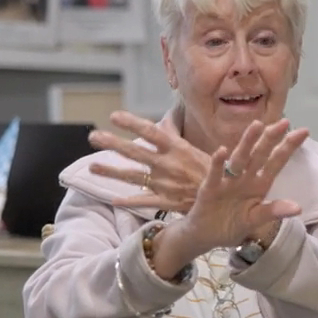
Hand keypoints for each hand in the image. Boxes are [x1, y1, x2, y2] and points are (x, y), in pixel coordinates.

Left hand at [87, 111, 209, 212]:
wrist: (225, 197)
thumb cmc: (211, 169)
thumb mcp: (193, 147)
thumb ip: (174, 133)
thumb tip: (165, 116)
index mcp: (177, 148)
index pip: (150, 131)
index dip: (132, 123)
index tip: (114, 116)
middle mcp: (167, 164)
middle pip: (135, 152)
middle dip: (113, 143)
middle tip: (93, 136)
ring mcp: (165, 184)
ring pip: (132, 176)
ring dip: (111, 172)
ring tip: (92, 167)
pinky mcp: (166, 201)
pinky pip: (143, 201)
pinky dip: (128, 201)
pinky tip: (113, 199)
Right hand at [177, 119, 308, 254]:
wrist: (205, 236)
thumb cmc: (232, 224)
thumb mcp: (255, 220)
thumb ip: (273, 211)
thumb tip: (298, 208)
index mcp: (259, 184)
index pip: (277, 162)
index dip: (289, 147)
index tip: (304, 131)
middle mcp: (245, 178)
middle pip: (259, 154)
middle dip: (271, 138)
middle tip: (284, 122)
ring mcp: (227, 181)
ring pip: (239, 158)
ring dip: (247, 142)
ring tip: (257, 125)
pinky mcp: (210, 188)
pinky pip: (215, 174)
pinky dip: (218, 163)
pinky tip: (222, 151)